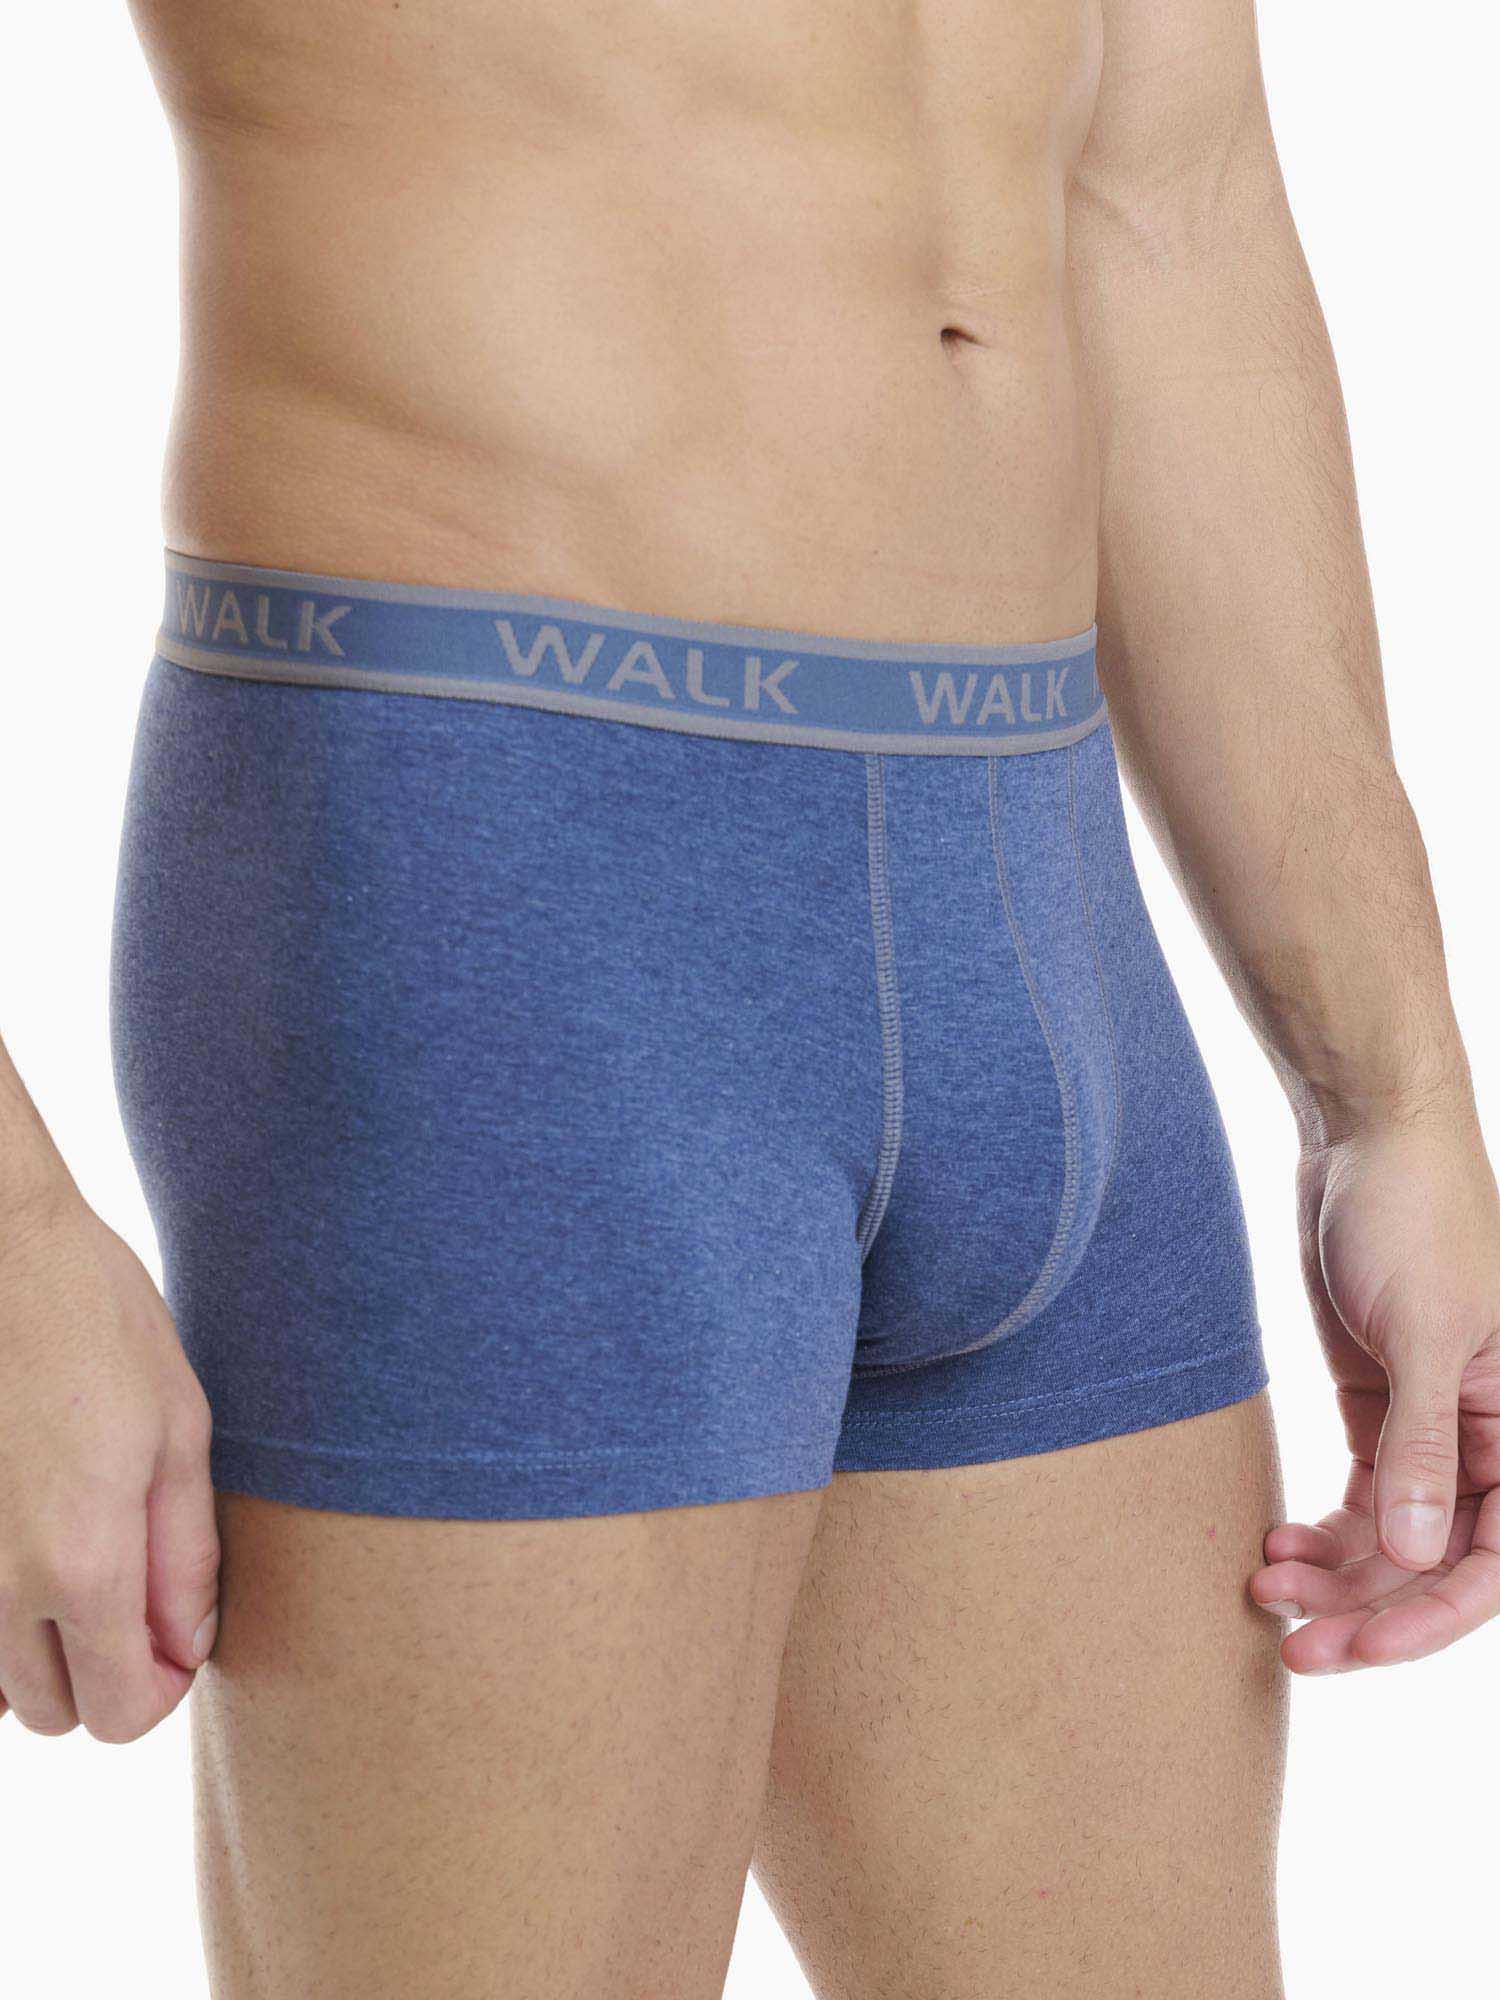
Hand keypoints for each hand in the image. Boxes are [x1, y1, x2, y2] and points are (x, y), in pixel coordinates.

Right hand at [0, 1181, 218, 1738]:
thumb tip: (188, 1648)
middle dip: (104, 1676)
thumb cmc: (100, 1324)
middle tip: (135, 1594)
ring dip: (42, 1651)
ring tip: (80, 1560)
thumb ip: (186, 1558)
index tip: (178, 1639)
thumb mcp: (179, 1433)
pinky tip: (27, 1543)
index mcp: (81, 1566)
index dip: (163, 1690)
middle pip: (53, 1714)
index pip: (120, 1715)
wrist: (3, 1251)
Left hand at [1252, 1101, 1499, 1671]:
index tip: (1359, 1646)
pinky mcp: (1380, 1408)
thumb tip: (1422, 1556)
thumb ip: (1424, 1445)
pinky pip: (1363, 1498)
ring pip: (1393, 1540)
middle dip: (1368, 1609)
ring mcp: (1432, 1429)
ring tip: (1264, 1591)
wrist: (1363, 1138)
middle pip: (1438, 1564)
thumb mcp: (1422, 1331)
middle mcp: (1491, 1441)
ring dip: (1335, 1577)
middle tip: (1291, 1645)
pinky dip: (1323, 1532)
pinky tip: (1275, 1551)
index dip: (1432, 1618)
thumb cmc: (1415, 1216)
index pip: (1494, 1561)